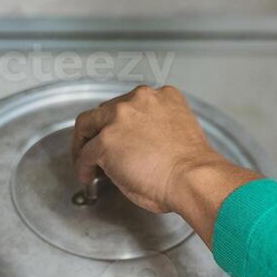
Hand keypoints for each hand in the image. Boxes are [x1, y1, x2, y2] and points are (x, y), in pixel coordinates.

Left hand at [71, 86, 257, 238]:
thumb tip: (137, 147)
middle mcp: (138, 100)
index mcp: (163, 96)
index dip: (121, 122)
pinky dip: (83, 166)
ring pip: (88, 125)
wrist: (192, 179)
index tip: (119, 134)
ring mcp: (119, 118)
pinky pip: (86, 153)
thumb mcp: (179, 132)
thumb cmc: (193, 167)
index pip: (132, 103)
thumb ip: (155, 128)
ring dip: (85, 144)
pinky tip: (87, 176)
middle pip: (105, 110)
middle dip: (99, 130)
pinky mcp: (106, 140)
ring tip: (85, 161)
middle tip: (95, 147)